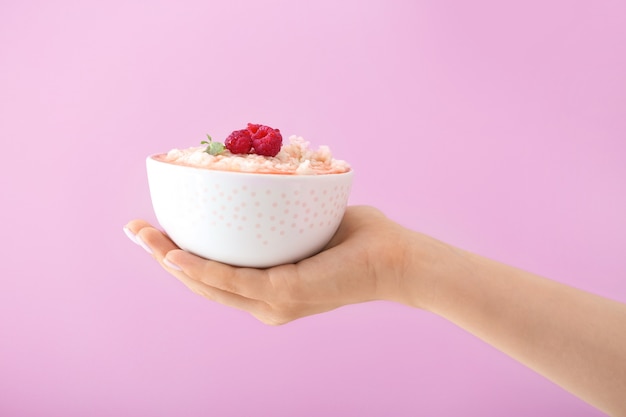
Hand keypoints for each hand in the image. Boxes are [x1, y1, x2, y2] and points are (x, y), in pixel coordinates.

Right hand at [125, 206, 418, 324]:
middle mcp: (265, 302)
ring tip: (142, 235)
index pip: (215, 275)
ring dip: (169, 259)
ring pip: (208, 282)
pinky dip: (199, 267)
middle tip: (134, 229)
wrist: (395, 258)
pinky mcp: (283, 293)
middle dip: (163, 256)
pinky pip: (231, 280)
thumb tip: (263, 179)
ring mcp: (272, 301)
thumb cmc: (357, 238)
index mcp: (268, 288)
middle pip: (201, 281)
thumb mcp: (306, 225)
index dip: (180, 256)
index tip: (156, 231)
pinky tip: (172, 252)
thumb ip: (280, 214)